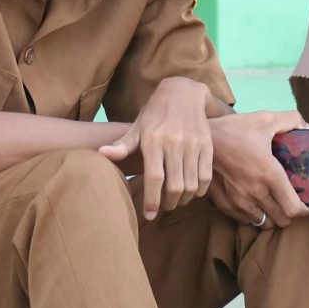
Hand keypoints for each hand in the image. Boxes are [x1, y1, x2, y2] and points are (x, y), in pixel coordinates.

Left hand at [98, 75, 214, 218]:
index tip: (149, 215)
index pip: (153, 178)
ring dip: (183, 199)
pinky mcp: (207, 145)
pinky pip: (205, 176)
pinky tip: (191, 192)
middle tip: (163, 207)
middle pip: (174, 186)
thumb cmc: (154, 113)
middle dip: (168, 203)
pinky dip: (199, 190)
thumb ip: (122, 145)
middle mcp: (174, 143)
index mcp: (153, 141)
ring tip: (176, 200)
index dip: (151, 200)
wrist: (184, 92)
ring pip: (191, 184)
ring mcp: (193, 145)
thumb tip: (100, 153)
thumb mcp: (137, 127)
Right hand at [207, 110, 308, 228]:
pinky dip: (252, 215)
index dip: (303, 210)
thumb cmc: (233, 130)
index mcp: (269, 174)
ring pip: (263, 223)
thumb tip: (307, 128)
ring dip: (270, 215)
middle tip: (288, 201)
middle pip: (281, 220)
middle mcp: (256, 193)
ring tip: (270, 202)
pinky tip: (252, 201)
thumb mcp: (263, 119)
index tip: (304, 203)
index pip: (293, 209)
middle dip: (289, 214)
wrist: (199, 141)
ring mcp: (239, 202)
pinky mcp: (225, 205)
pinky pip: (245, 220)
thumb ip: (290, 120)